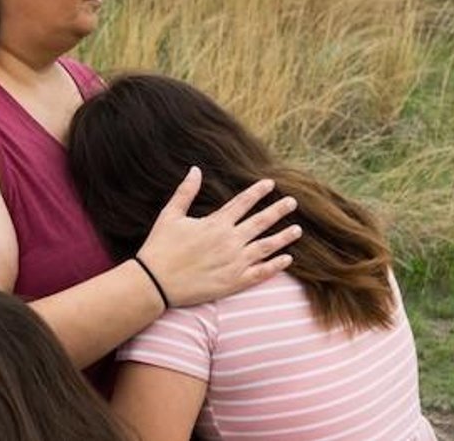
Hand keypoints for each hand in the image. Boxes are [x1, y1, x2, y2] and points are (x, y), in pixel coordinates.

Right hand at [134, 167, 299, 307]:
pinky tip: (287, 259)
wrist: (156, 283)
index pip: (243, 202)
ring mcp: (235, 262)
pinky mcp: (234, 282)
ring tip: (297, 230)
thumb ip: (185, 192)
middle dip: (278, 210)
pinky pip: (261, 273)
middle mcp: (230, 241)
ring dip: (283, 238)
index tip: (270, 183)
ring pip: (266, 247)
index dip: (258, 191)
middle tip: (293, 203)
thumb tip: (195, 169)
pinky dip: (276, 266)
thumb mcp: (170, 215)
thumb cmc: (160, 247)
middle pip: (261, 222)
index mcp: (216, 223)